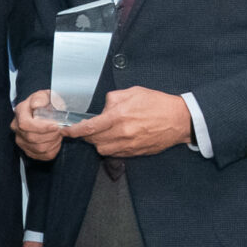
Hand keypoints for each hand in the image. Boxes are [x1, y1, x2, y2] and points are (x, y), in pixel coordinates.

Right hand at [12, 90, 64, 160]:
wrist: (46, 111)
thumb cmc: (47, 103)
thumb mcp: (46, 95)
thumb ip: (41, 98)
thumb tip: (36, 105)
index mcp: (20, 112)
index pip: (25, 124)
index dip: (41, 128)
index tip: (56, 126)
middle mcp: (16, 127)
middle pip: (32, 138)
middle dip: (50, 136)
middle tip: (60, 130)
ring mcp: (21, 140)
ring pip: (38, 149)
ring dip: (53, 143)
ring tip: (58, 135)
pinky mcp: (27, 150)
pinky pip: (42, 156)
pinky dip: (53, 151)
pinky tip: (56, 142)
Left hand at [66, 87, 193, 159]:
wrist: (180, 119)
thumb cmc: (157, 103)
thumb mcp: (133, 92)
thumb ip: (112, 99)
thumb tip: (102, 109)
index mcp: (119, 116)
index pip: (88, 128)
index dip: (74, 131)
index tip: (66, 132)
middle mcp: (122, 133)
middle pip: (93, 141)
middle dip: (86, 136)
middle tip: (87, 129)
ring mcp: (129, 145)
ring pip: (102, 149)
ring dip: (98, 142)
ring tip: (103, 133)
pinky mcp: (136, 153)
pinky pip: (115, 154)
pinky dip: (111, 147)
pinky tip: (116, 138)